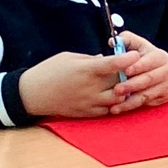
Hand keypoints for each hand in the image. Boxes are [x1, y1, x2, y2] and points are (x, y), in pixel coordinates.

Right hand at [17, 50, 133, 119]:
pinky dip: (113, 103)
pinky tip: (111, 96)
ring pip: (119, 99)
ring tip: (121, 84)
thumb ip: (92, 60)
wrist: (32, 94)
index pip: (113, 64)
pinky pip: (108, 110)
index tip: (135, 55)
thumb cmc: (50, 71)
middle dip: (128, 75)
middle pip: (121, 82)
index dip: (127, 59)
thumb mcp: (70, 58)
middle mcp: (90, 88)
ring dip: (124, 91)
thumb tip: (110, 60)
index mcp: (86, 70)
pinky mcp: (87, 113)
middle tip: (130, 69)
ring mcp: (90, 102)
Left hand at [108, 32, 167, 112]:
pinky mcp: (164, 98)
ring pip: (147, 94)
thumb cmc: (150, 58)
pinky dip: (133, 106)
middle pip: (148, 79)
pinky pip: (147, 103)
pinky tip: (121, 109)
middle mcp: (166, 71)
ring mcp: (166, 86)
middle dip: (131, 85)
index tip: (125, 71)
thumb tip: (111, 42)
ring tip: (116, 106)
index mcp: (160, 57)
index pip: (149, 61)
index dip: (137, 66)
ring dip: (130, 101)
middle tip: (117, 90)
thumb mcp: (142, 46)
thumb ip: (127, 40)